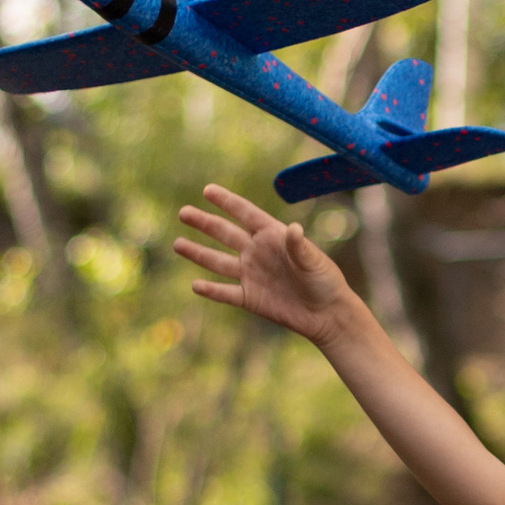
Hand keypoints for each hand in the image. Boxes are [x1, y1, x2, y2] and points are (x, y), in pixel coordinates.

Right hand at [172, 184, 353, 341]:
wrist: (327, 315)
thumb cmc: (325, 281)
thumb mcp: (314, 260)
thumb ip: (299, 246)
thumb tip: (293, 228)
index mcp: (272, 236)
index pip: (245, 214)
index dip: (227, 202)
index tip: (207, 190)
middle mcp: (257, 252)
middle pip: (225, 234)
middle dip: (204, 223)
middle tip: (184, 212)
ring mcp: (252, 275)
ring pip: (219, 262)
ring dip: (198, 253)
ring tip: (178, 244)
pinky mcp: (250, 299)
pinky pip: (226, 293)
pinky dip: (211, 290)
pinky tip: (195, 285)